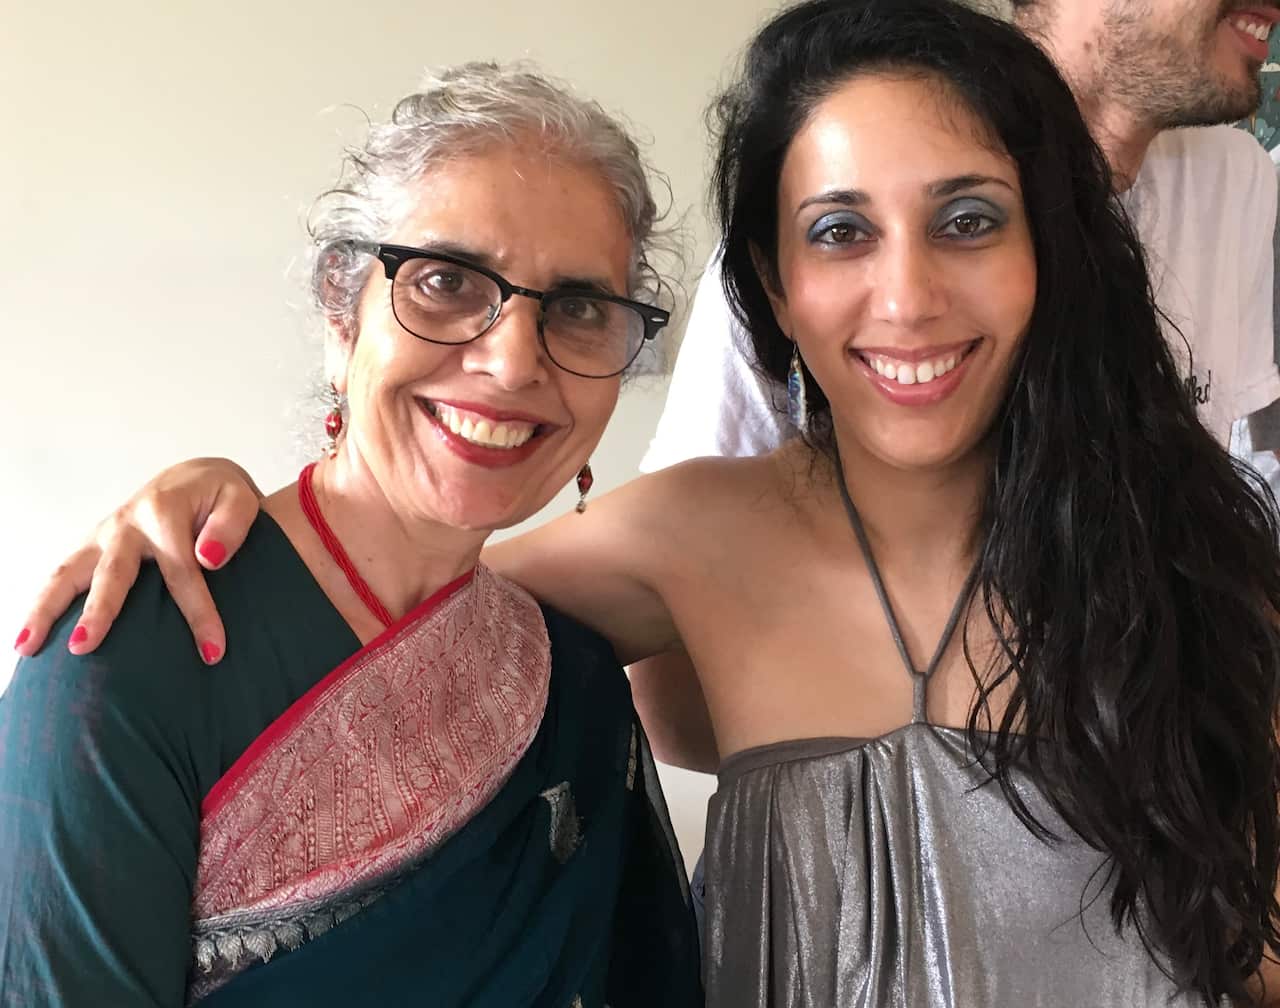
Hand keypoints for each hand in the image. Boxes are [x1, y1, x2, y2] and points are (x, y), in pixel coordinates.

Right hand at [13, 458, 263, 663]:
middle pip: (111, 572)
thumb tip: (208, 557)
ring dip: (46, 609)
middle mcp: (127, 523)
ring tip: (26, 648)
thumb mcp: (240, 498)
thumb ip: (231, 524)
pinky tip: (30, 637)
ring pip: (68, 572)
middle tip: (83, 646)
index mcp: (165, 511)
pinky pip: (64, 574)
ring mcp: (105, 534)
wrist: (197, 478)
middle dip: (98, 610)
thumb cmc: (221, 495)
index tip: (212, 651)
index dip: (198, 612)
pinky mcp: (95, 546)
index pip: (181, 570)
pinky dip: (45, 603)